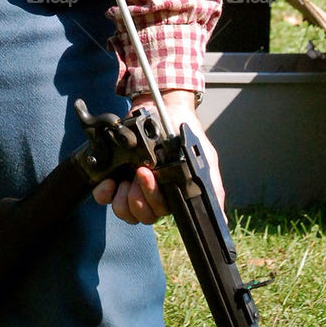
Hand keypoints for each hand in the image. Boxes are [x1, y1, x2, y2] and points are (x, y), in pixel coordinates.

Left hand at [92, 90, 225, 225]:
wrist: (162, 106)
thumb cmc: (184, 132)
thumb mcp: (204, 158)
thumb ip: (212, 188)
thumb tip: (221, 220)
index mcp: (169, 194)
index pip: (159, 212)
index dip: (151, 201)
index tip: (148, 177)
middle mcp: (149, 193)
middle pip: (141, 215)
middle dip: (138, 198)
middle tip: (139, 172)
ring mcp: (130, 185)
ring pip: (123, 211)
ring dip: (122, 197)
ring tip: (126, 176)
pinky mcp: (113, 174)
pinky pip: (104, 197)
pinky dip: (104, 193)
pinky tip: (109, 181)